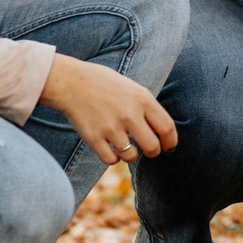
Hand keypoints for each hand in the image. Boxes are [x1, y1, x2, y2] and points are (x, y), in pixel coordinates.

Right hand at [38, 55, 176, 165]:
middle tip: (147, 150)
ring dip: (130, 155)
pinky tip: (109, 149)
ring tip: (124, 147)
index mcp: (142, 99)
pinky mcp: (94, 137)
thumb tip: (161, 132)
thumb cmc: (104, 84)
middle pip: (152, 147)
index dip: (171, 142)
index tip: (168, 147)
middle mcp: (129, 114)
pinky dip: (112, 158)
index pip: (167, 128)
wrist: (71, 81)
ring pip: (131, 156)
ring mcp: (111, 127)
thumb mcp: (132, 88)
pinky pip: (111, 160)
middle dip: (153, 152)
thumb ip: (147, 107)